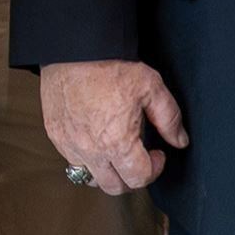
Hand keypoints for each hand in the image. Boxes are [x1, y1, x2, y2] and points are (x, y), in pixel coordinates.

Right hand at [40, 60, 185, 194]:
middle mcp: (91, 150)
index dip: (154, 169)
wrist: (74, 48)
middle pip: (114, 187)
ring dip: (106, 172)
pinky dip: (85, 158)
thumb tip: (179, 141)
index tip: (157, 154)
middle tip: (138, 158)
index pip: (139, 179)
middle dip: (131, 177)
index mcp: (117, 143)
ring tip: (115, 153)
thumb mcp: (151, 86)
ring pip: (90, 178)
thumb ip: (170, 118)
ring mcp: (69, 144)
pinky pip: (71, 161)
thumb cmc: (110, 65)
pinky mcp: (54, 134)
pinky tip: (94, 139)